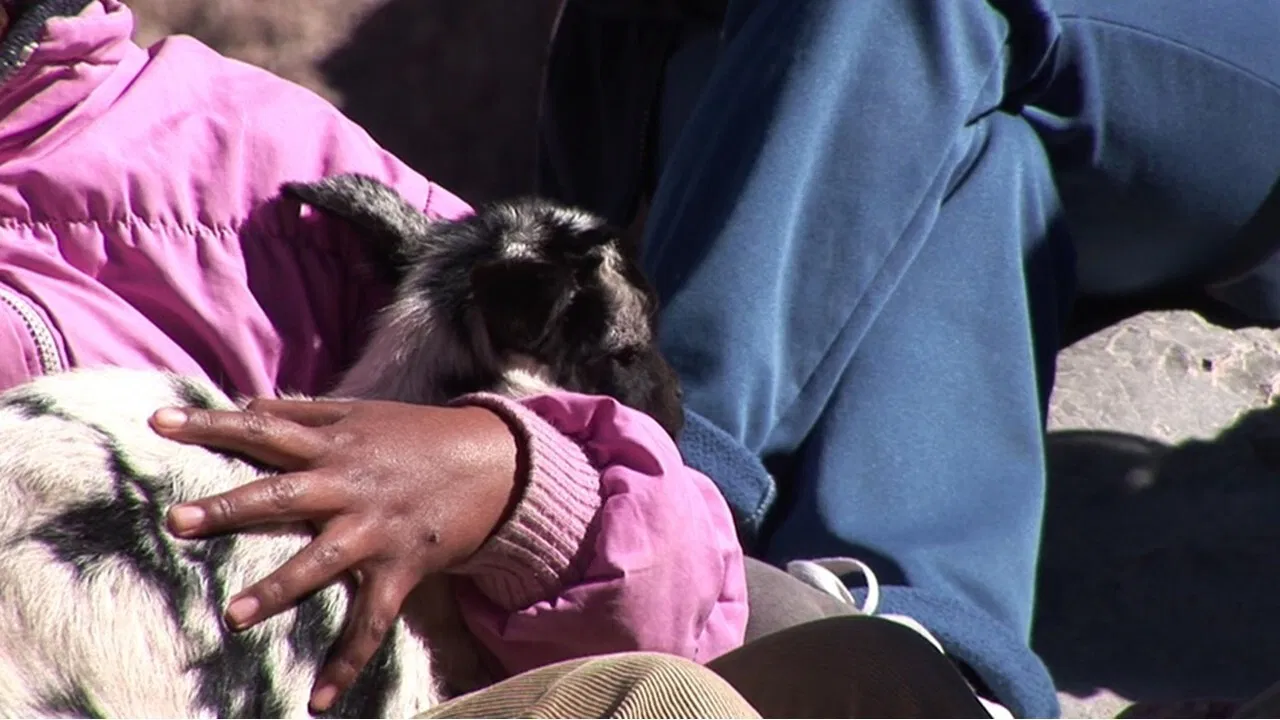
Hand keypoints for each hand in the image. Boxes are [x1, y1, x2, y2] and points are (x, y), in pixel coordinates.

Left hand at [149, 398, 521, 711]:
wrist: (495, 465)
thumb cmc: (418, 436)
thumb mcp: (364, 413)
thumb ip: (305, 412)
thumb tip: (247, 405)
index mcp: (336, 445)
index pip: (265, 429)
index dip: (213, 424)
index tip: (160, 423)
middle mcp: (351, 486)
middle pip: (283, 497)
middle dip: (230, 509)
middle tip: (177, 520)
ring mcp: (377, 530)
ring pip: (322, 563)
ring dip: (279, 589)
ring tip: (234, 616)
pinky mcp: (402, 569)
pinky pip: (371, 623)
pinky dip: (347, 663)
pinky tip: (320, 703)